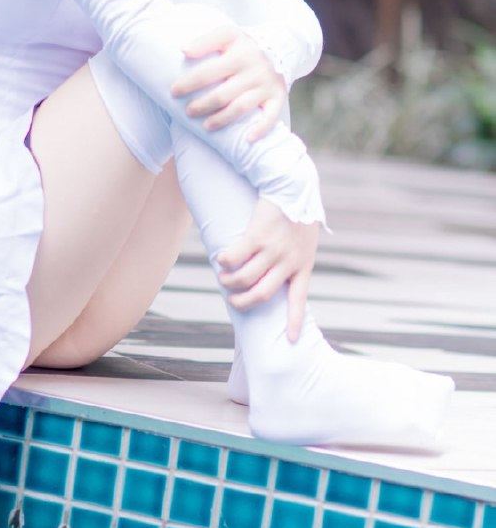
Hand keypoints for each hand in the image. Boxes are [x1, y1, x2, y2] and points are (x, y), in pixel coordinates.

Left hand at [170, 23, 286, 141]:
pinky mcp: (278, 97)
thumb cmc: (245, 45)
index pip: (208, 72)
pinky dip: (260, 129)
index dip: (189, 83)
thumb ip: (205, 40)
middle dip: (202, 105)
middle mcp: (254, 70)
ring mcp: (266, 85)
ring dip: (221, 119)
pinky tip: (247, 139)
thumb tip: (184, 50)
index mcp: (239, 53)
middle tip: (188, 112)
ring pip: (241, 107)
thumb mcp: (227, 34)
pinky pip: (271, 117)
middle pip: (222, 94)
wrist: (282, 47)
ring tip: (206, 126)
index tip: (174, 92)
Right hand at [216, 198, 318, 341]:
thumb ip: (296, 256)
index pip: (299, 300)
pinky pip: (233, 257)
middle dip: (243, 303)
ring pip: (244, 279)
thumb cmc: (298, 211)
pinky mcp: (256, 235)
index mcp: (304, 265)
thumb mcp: (306, 239)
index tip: (292, 341)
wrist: (293, 185)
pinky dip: (224, 261)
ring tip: (224, 278)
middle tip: (233, 301)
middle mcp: (289, 262)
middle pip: (262, 295)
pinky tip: (221, 259)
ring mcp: (273, 250)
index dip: (294, 322)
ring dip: (229, 282)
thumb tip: (282, 271)